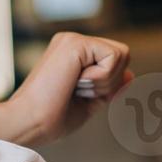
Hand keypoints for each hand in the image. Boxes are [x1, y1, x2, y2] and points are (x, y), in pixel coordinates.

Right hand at [0, 32, 132, 146]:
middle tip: (78, 92)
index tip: (80, 96)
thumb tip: (130, 75)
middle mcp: (73, 42)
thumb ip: (109, 87)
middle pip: (123, 54)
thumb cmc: (52, 118)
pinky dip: (100, 78)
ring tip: (74, 87)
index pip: (115, 60)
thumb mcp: (89, 102)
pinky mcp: (75, 42)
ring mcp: (73, 40)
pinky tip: (75, 82)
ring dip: (104, 81)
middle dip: (110, 82)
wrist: (30, 122)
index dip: (109, 84)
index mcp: (74, 54)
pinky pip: (113, 57)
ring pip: (121, 55)